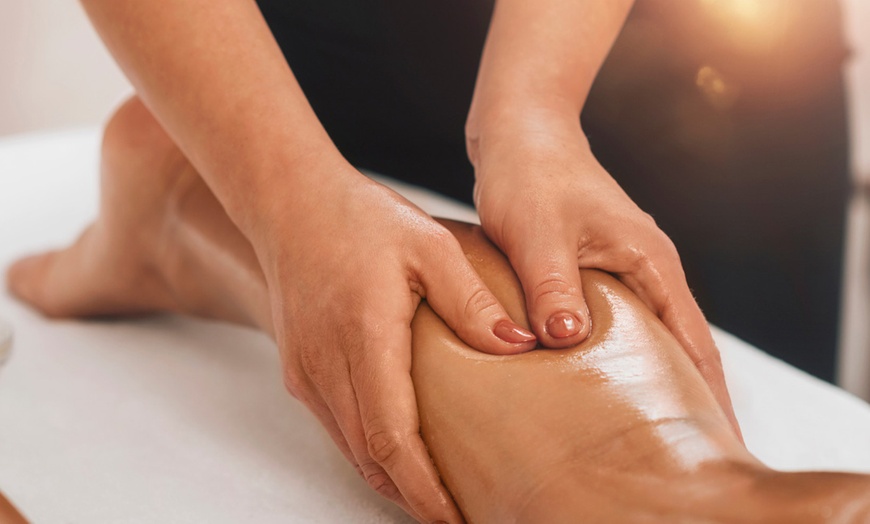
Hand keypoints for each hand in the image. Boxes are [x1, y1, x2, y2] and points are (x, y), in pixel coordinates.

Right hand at [255, 161, 535, 522]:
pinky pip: (337, 427)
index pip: (392, 438)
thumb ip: (471, 300)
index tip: (456, 518)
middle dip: (412, 497)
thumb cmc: (360, 219)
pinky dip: (370, 451)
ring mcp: (306, 373)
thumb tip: (519, 345)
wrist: (291, 204)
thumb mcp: (429, 245)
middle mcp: (325, 367)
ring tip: (436, 495)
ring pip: (350, 450)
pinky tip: (401, 452)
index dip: (424, 489)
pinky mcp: (299, 371)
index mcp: (362, 338)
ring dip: (391, 478)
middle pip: (370, 459)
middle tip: (458, 515)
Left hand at [470, 117, 741, 435]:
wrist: (520, 131)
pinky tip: (597, 383)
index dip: (706, 395)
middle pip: (681, 345)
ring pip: (649, 336)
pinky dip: (617, 356)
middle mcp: (647, 267)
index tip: (717, 442)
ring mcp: (624, 268)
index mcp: (650, 260)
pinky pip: (618, 324)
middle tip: (679, 452)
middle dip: (686, 397)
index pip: (693, 341)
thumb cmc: (530, 172)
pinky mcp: (596, 268)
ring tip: (643, 431)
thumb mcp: (537, 229)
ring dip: (652, 378)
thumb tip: (568, 338)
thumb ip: (552, 283)